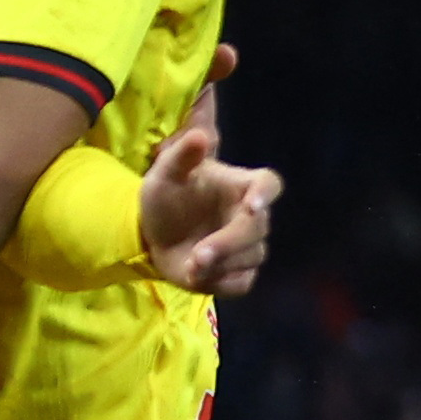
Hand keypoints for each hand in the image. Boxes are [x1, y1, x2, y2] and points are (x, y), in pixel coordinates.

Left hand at [138, 117, 282, 296]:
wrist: (153, 235)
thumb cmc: (166, 197)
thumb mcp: (165, 173)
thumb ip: (181, 155)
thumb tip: (199, 136)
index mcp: (240, 185)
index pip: (268, 184)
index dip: (265, 195)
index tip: (253, 207)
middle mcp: (251, 215)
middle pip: (257, 229)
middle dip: (229, 243)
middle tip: (198, 255)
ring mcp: (248, 246)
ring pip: (250, 257)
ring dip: (220, 265)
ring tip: (190, 264)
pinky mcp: (239, 272)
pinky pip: (241, 282)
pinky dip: (220, 283)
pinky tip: (196, 276)